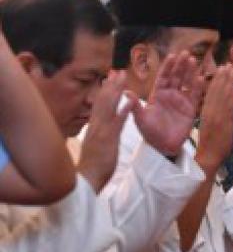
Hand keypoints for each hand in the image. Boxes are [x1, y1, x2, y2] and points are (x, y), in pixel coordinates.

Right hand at [78, 71, 135, 191]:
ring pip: (107, 107)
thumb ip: (102, 131)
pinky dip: (122, 111)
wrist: (85, 181)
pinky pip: (116, 123)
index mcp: (94, 127)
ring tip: (121, 77)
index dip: (105, 90)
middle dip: (111, 85)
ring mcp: (101, 132)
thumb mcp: (97, 144)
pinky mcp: (108, 141)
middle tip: (118, 69)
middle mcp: (96, 126)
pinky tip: (129, 101)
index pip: (99, 104)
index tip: (111, 77)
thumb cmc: (93, 165)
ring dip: (115, 91)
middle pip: (102, 100)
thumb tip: (105, 123)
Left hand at [133, 51, 205, 156]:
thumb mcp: (140, 119)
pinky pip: (195, 96)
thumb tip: (126, 92)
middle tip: (186, 53)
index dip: (168, 66)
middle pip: (176, 76)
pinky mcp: (190, 109)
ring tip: (194, 61)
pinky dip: (198, 87)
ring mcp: (181, 101)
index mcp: (158, 94)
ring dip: (190, 72)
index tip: (172, 55)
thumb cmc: (150, 133)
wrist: (163, 146)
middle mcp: (170, 95)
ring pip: (187, 83)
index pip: (163, 77)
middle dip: (181, 65)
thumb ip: (135, 105)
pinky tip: (201, 78)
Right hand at [195, 65, 232, 174]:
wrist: (208, 158)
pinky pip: (228, 108)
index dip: (217, 79)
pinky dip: (232, 98)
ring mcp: (216, 117)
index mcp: (205, 111)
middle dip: (222, 76)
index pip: (211, 91)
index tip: (222, 69)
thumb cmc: (209, 142)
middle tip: (228, 64)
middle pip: (216, 90)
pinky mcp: (223, 124)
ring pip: (222, 96)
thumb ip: (215, 111)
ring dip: (227, 82)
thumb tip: (221, 100)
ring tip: (232, 70)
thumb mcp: (209, 123)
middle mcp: (209, 111)